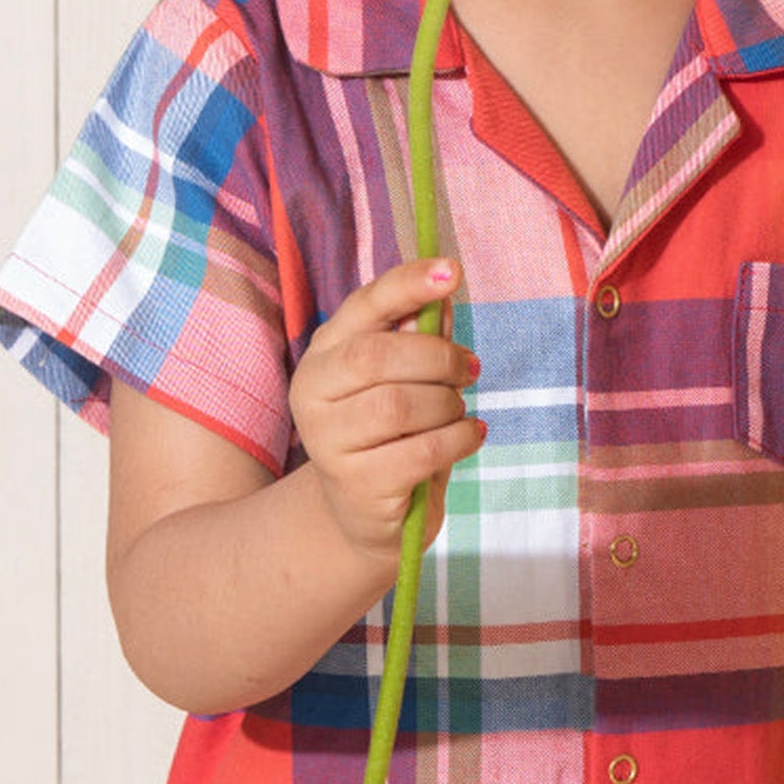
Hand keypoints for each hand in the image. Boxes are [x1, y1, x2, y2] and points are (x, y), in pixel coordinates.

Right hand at [289, 258, 486, 567]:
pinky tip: (470, 435)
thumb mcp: (405, 378)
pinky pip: (422, 450)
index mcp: (325, 352)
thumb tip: (444, 297)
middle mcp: (313, 391)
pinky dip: (459, 438)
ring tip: (459, 411)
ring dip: (447, 404)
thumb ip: (420, 338)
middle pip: (380, 356)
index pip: (365, 306)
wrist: (366, 513)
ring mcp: (328, 441)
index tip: (452, 270)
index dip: (408, 284)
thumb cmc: (390, 433)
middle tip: (470, 370)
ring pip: (400, 405)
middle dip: (440, 358)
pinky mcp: (356, 484)